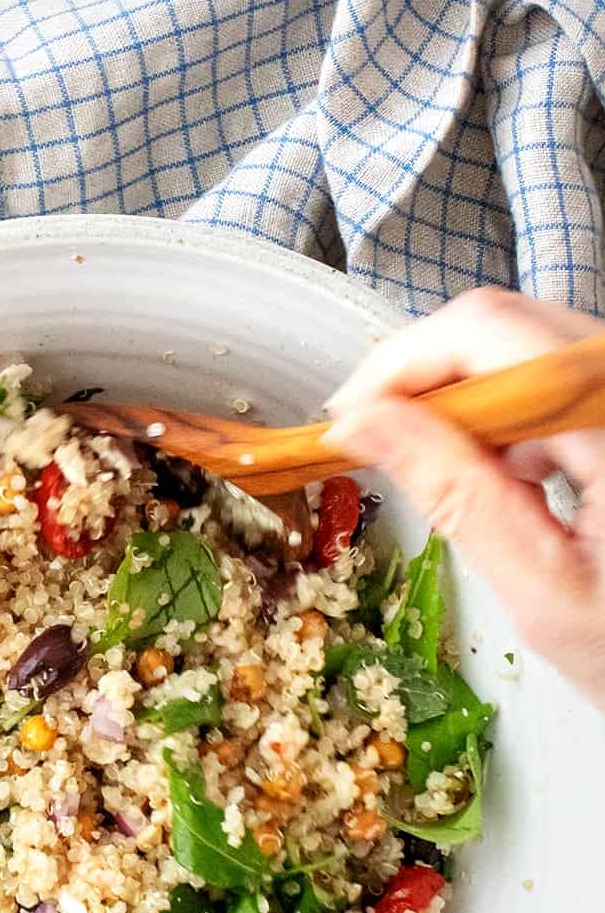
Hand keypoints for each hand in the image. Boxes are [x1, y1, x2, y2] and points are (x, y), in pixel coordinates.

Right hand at [324, 287, 604, 708]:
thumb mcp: (541, 586)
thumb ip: (453, 493)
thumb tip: (362, 425)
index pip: (488, 335)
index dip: (400, 364)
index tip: (344, 418)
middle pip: (508, 326)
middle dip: (425, 377)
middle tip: (370, 440)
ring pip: (534, 348)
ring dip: (467, 398)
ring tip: (432, 468)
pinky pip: (568, 380)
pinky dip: (515, 415)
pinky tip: (502, 475)